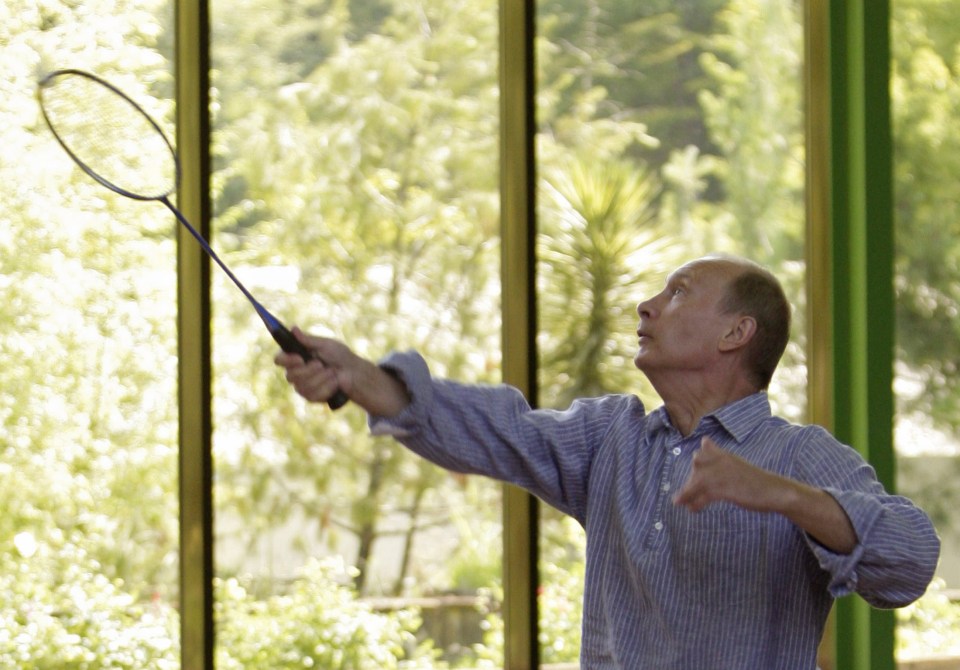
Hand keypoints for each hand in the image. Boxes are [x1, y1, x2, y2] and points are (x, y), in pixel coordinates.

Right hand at [274, 328, 355, 403]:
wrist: (354, 373)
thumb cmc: (340, 355)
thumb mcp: (326, 345)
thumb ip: (308, 340)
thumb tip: (293, 329)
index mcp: (296, 356)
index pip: (280, 359)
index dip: (286, 360)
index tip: (299, 358)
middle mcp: (296, 372)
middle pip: (289, 376)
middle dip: (308, 371)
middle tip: (321, 364)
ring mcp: (302, 386)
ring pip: (302, 386)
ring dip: (320, 378)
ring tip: (332, 372)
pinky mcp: (311, 397)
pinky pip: (312, 395)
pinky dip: (327, 387)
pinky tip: (335, 382)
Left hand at [673, 436, 856, 552]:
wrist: (777, 492)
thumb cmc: (755, 481)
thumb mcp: (736, 465)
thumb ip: (718, 456)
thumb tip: (703, 442)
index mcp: (726, 455)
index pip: (704, 450)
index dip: (698, 461)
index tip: (694, 468)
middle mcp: (724, 461)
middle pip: (698, 464)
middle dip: (691, 479)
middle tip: (684, 494)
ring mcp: (726, 475)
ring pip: (698, 481)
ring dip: (686, 493)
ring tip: (678, 502)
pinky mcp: (727, 489)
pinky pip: (705, 495)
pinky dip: (696, 503)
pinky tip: (692, 510)